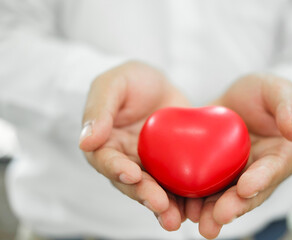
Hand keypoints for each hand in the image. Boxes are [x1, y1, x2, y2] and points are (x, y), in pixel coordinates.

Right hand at [79, 61, 189, 230]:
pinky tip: (197, 205)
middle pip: (132, 183)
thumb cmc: (130, 80)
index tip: (133, 174)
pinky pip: (177, 181)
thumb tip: (86, 141)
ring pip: (155, 188)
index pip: (107, 161)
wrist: (157, 83)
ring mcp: (149, 164)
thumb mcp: (112, 84)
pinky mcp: (171, 164)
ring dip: (166, 205)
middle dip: (145, 195)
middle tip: (161, 206)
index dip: (117, 169)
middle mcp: (125, 160)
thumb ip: (99, 109)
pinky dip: (186, 195)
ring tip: (179, 218)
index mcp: (104, 144)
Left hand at [185, 74, 291, 238]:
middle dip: (234, 206)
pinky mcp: (212, 171)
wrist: (236, 98)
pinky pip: (203, 185)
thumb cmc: (262, 93)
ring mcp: (234, 174)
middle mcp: (258, 172)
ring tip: (199, 221)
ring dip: (212, 210)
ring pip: (224, 196)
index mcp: (280, 156)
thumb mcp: (278, 90)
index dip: (261, 180)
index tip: (246, 188)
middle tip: (218, 217)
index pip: (273, 170)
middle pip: (247, 193)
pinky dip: (193, 197)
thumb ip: (290, 106)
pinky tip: (181, 206)